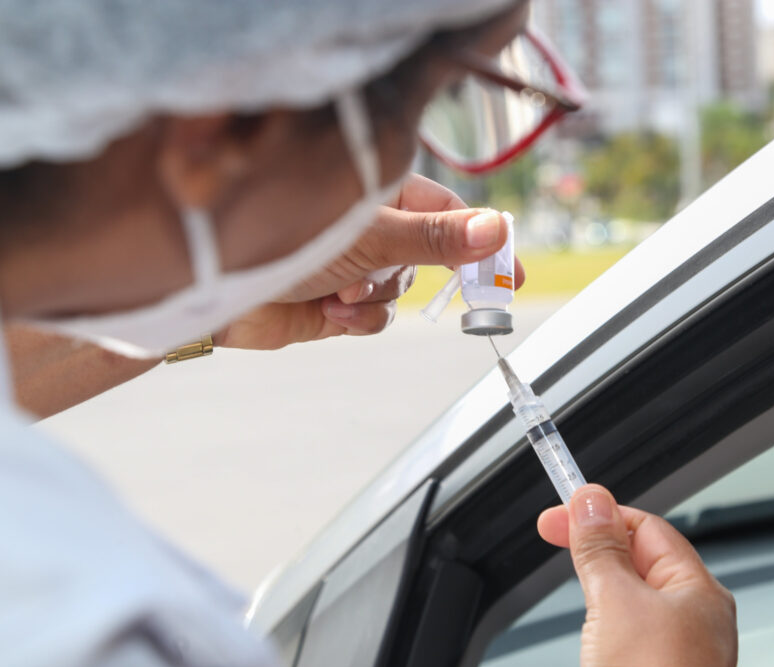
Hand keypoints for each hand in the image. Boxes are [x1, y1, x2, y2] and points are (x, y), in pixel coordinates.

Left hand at [216, 174, 525, 349]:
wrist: (213, 286)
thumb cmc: (282, 235)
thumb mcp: (371, 234)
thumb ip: (436, 238)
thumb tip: (495, 230)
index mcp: (383, 191)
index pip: (451, 215)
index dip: (483, 243)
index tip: (511, 272)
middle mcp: (372, 227)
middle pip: (429, 259)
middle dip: (409, 274)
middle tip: (401, 282)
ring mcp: (355, 265)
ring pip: (401, 293)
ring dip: (375, 299)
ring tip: (338, 291)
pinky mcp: (338, 303)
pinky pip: (375, 318)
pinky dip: (359, 320)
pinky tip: (331, 312)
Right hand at [538, 484, 736, 666]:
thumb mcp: (617, 604)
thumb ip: (600, 550)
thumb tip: (591, 501)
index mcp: (698, 590)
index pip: (646, 527)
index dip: (601, 513)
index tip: (561, 510)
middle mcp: (695, 618)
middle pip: (639, 561)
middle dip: (597, 551)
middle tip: (554, 536)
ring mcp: (679, 652)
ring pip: (631, 600)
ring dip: (600, 592)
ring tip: (582, 604)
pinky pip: (629, 637)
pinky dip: (604, 630)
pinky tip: (595, 645)